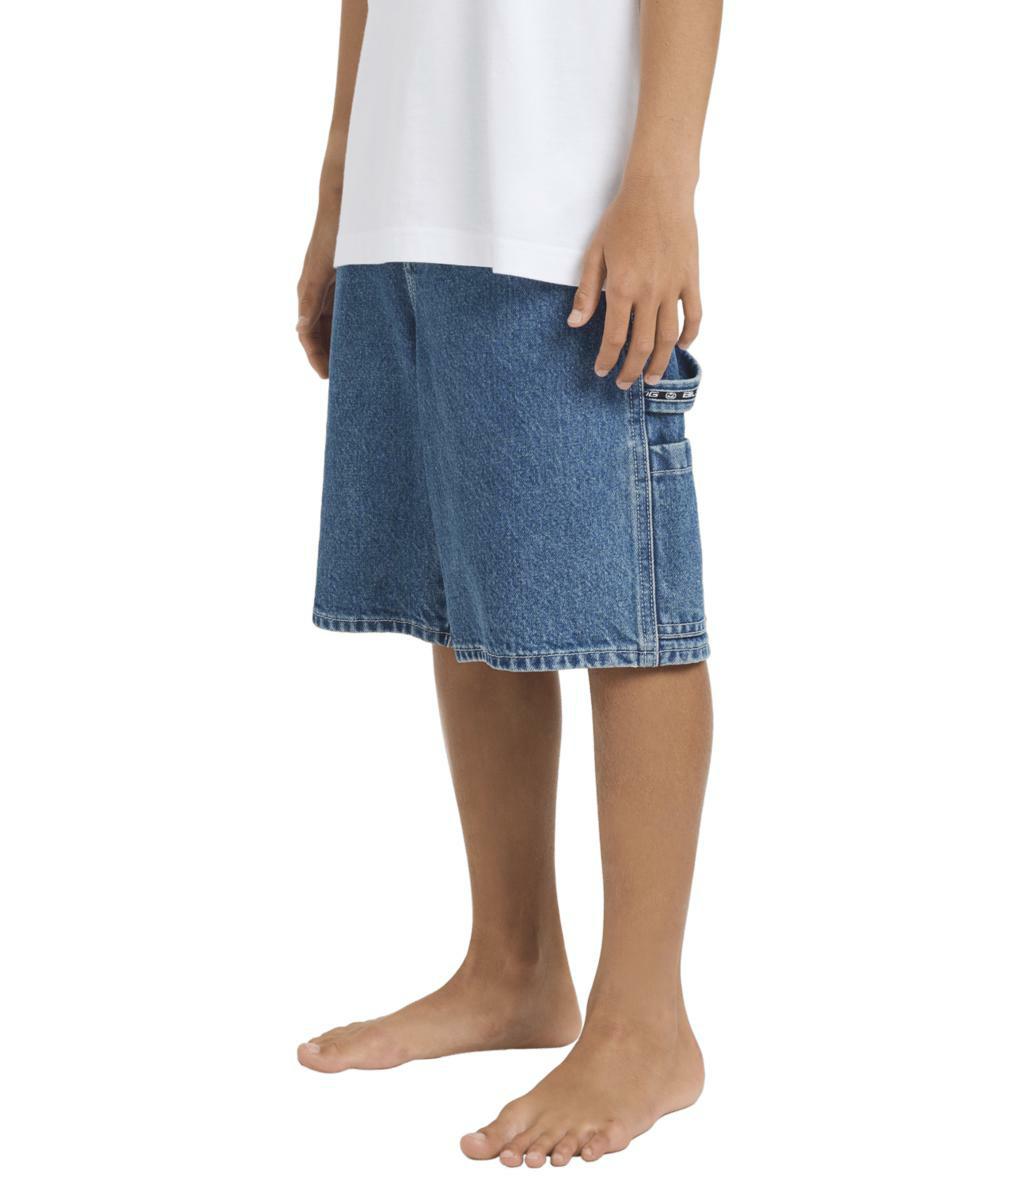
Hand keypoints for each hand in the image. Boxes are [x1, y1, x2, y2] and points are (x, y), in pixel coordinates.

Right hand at [297, 216, 338, 378]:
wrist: (349, 203)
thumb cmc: (334, 233)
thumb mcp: (322, 268)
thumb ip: (311, 299)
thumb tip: (300, 329)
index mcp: (308, 293)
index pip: (307, 335)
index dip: (316, 357)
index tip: (327, 377)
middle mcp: (317, 294)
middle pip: (320, 334)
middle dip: (328, 356)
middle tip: (343, 377)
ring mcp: (330, 288)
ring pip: (332, 325)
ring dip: (339, 344)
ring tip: (353, 363)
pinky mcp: (344, 282)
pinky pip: (344, 312)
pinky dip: (351, 327)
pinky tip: (365, 338)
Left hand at [568, 179, 701, 389]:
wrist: (658, 190)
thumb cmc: (622, 219)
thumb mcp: (595, 253)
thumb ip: (586, 292)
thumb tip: (575, 324)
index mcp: (621, 288)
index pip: (613, 338)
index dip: (606, 360)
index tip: (602, 371)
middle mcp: (648, 293)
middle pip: (642, 345)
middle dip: (631, 370)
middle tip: (624, 383)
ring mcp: (673, 287)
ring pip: (668, 337)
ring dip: (660, 363)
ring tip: (652, 378)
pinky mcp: (691, 278)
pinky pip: (694, 315)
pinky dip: (689, 335)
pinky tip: (680, 347)